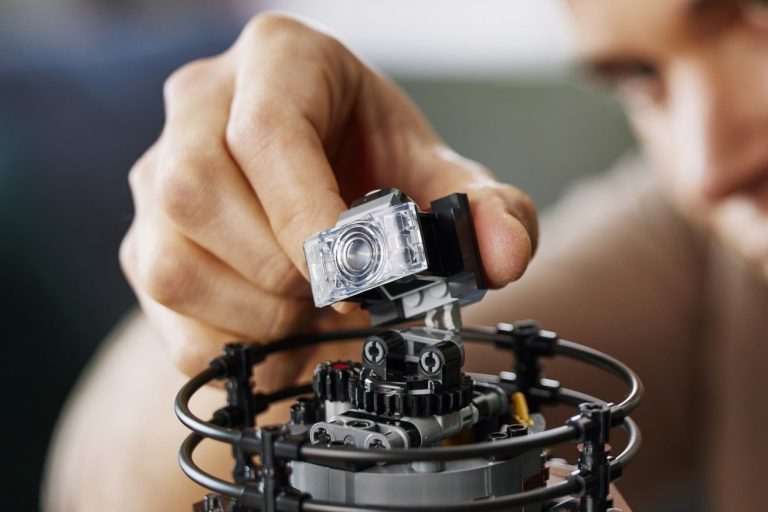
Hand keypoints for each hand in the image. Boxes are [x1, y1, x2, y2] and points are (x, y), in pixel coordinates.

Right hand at [120, 14, 538, 381]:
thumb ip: (483, 207)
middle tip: (338, 296)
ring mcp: (158, 175)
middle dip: (281, 271)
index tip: (356, 273)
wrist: (322, 177)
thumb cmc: (371, 159)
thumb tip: (502, 252)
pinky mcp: (145, 237)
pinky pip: (169, 314)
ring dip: (257, 314)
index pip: (267, 132)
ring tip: (310, 309)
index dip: (309, 214)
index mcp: (277, 62)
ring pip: (172, 263)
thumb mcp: (435, 171)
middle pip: (198, 195)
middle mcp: (199, 107)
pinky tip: (278, 325)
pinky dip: (234, 342)